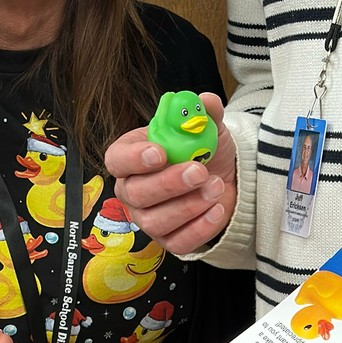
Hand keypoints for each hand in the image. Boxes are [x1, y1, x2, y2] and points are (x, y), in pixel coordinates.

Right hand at [105, 93, 236, 254]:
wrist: (224, 179)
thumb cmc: (203, 151)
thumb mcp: (207, 128)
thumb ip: (204, 113)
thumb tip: (205, 100)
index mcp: (131, 157)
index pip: (116, 160)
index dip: (134, 158)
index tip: (159, 152)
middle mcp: (132, 190)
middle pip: (135, 193)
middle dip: (168, 183)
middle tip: (197, 171)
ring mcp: (148, 218)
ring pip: (155, 221)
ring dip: (188, 205)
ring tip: (215, 186)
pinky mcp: (169, 240)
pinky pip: (178, 242)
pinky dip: (199, 227)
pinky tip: (217, 209)